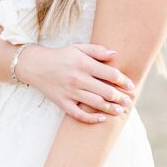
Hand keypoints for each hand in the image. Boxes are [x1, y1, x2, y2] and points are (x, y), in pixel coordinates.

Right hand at [15, 42, 136, 124]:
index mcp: (83, 64)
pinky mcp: (62, 103)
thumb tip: (116, 54)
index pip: (110, 74)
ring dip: (111, 109)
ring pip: (95, 104)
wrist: (35, 65)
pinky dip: (91, 118)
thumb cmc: (60, 56)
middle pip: (106, 91)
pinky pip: (78, 114)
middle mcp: (77, 79)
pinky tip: (102, 118)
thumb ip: (97, 50)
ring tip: (121, 111)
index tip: (131, 86)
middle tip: (129, 102)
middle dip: (120, 98)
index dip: (123, 81)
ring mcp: (69, 92)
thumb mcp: (78, 48)